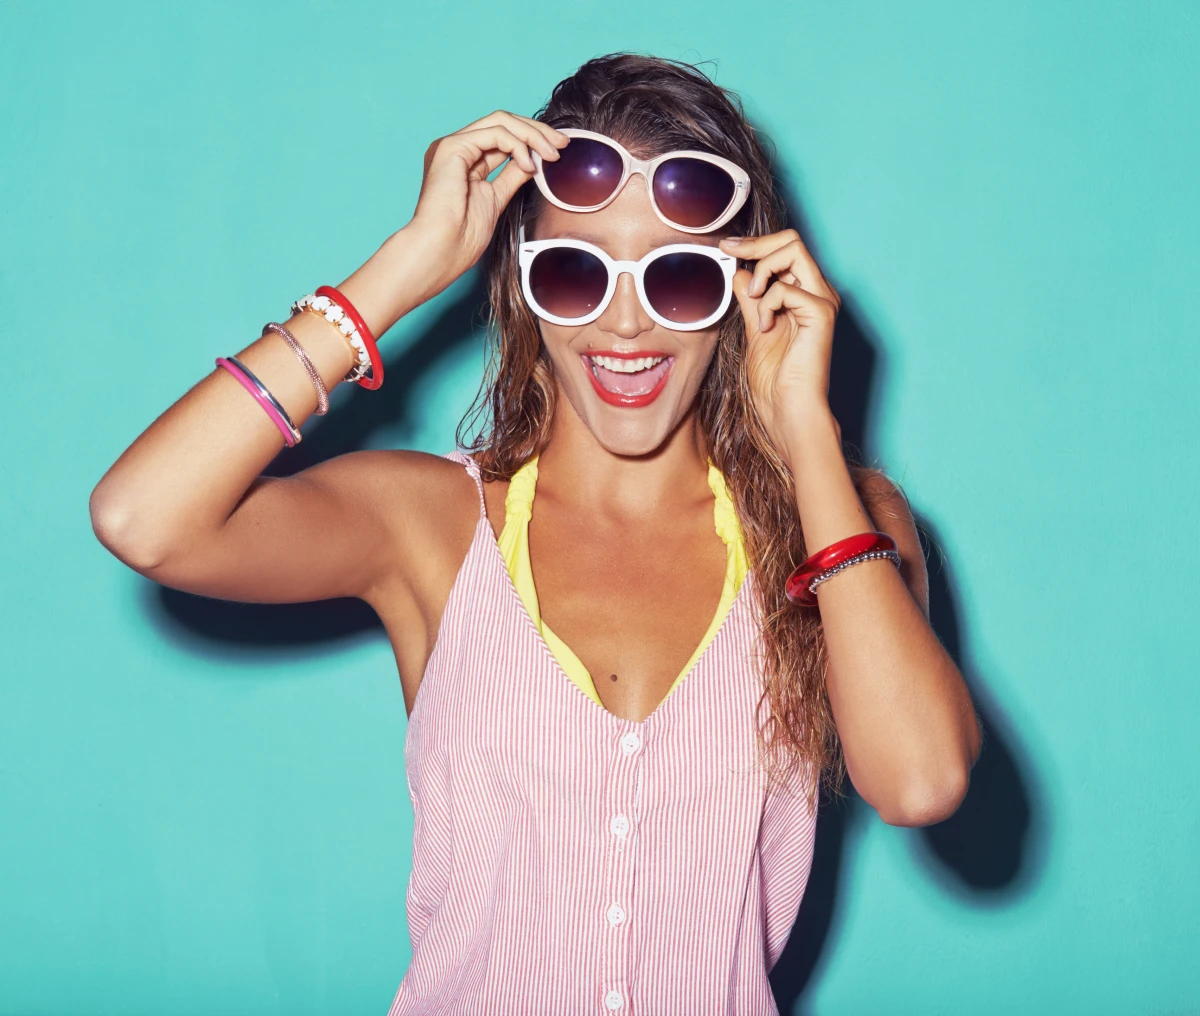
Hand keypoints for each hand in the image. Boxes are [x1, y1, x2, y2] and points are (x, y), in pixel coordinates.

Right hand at [404, 110, 568, 301]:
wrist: (442, 250)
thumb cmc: (462, 236)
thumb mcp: (497, 198)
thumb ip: (512, 176)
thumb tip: (534, 162)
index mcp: (463, 160)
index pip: (502, 136)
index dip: (532, 139)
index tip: (557, 152)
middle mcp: (456, 148)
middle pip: (503, 122)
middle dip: (537, 131)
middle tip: (562, 144)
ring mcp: (453, 145)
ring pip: (501, 122)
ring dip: (532, 136)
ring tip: (551, 155)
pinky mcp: (452, 147)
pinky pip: (495, 133)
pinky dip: (518, 146)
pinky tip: (529, 165)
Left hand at [721, 229, 842, 459]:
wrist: (786, 409)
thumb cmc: (774, 380)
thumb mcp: (754, 327)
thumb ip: (750, 300)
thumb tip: (740, 273)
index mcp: (804, 294)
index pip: (786, 247)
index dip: (756, 243)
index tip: (725, 246)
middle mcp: (818, 292)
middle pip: (793, 239)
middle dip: (757, 244)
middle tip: (730, 252)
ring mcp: (822, 301)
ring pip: (793, 251)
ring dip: (762, 271)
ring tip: (753, 300)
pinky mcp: (821, 313)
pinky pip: (786, 288)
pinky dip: (766, 304)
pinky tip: (764, 328)